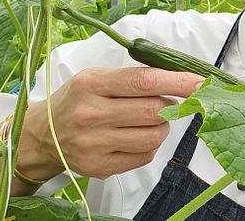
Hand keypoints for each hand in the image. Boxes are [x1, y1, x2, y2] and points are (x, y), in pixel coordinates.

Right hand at [18, 67, 203, 179]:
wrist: (42, 136)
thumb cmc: (77, 101)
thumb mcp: (96, 78)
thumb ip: (134, 77)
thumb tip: (181, 78)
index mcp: (92, 84)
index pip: (145, 81)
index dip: (178, 81)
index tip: (202, 83)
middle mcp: (91, 114)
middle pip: (154, 110)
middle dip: (170, 105)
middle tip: (165, 102)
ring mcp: (94, 144)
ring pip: (154, 136)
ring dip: (161, 126)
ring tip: (147, 120)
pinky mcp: (99, 167)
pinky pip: (145, 156)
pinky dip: (149, 145)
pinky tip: (133, 136)